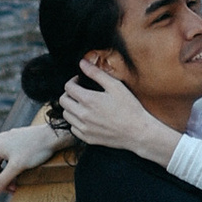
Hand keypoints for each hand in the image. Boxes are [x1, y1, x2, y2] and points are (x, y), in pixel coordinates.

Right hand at [0, 119, 60, 194]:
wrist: (52, 136)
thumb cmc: (35, 150)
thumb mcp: (17, 167)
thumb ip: (3, 180)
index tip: (13, 189)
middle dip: (5, 179)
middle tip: (16, 187)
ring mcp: (6, 139)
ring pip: (2, 162)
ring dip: (10, 173)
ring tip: (20, 179)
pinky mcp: (15, 139)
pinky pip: (9, 156)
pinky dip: (14, 165)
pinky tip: (23, 168)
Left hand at [63, 65, 179, 162]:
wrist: (138, 132)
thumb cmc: (129, 108)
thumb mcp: (115, 86)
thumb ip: (96, 73)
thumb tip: (82, 63)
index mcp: (88, 100)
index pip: (68, 87)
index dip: (73, 81)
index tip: (80, 81)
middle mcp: (83, 115)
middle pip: (63, 101)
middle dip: (69, 93)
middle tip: (79, 91)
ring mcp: (84, 128)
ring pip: (66, 115)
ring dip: (71, 107)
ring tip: (83, 104)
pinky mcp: (87, 138)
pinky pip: (73, 128)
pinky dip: (76, 121)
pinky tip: (87, 117)